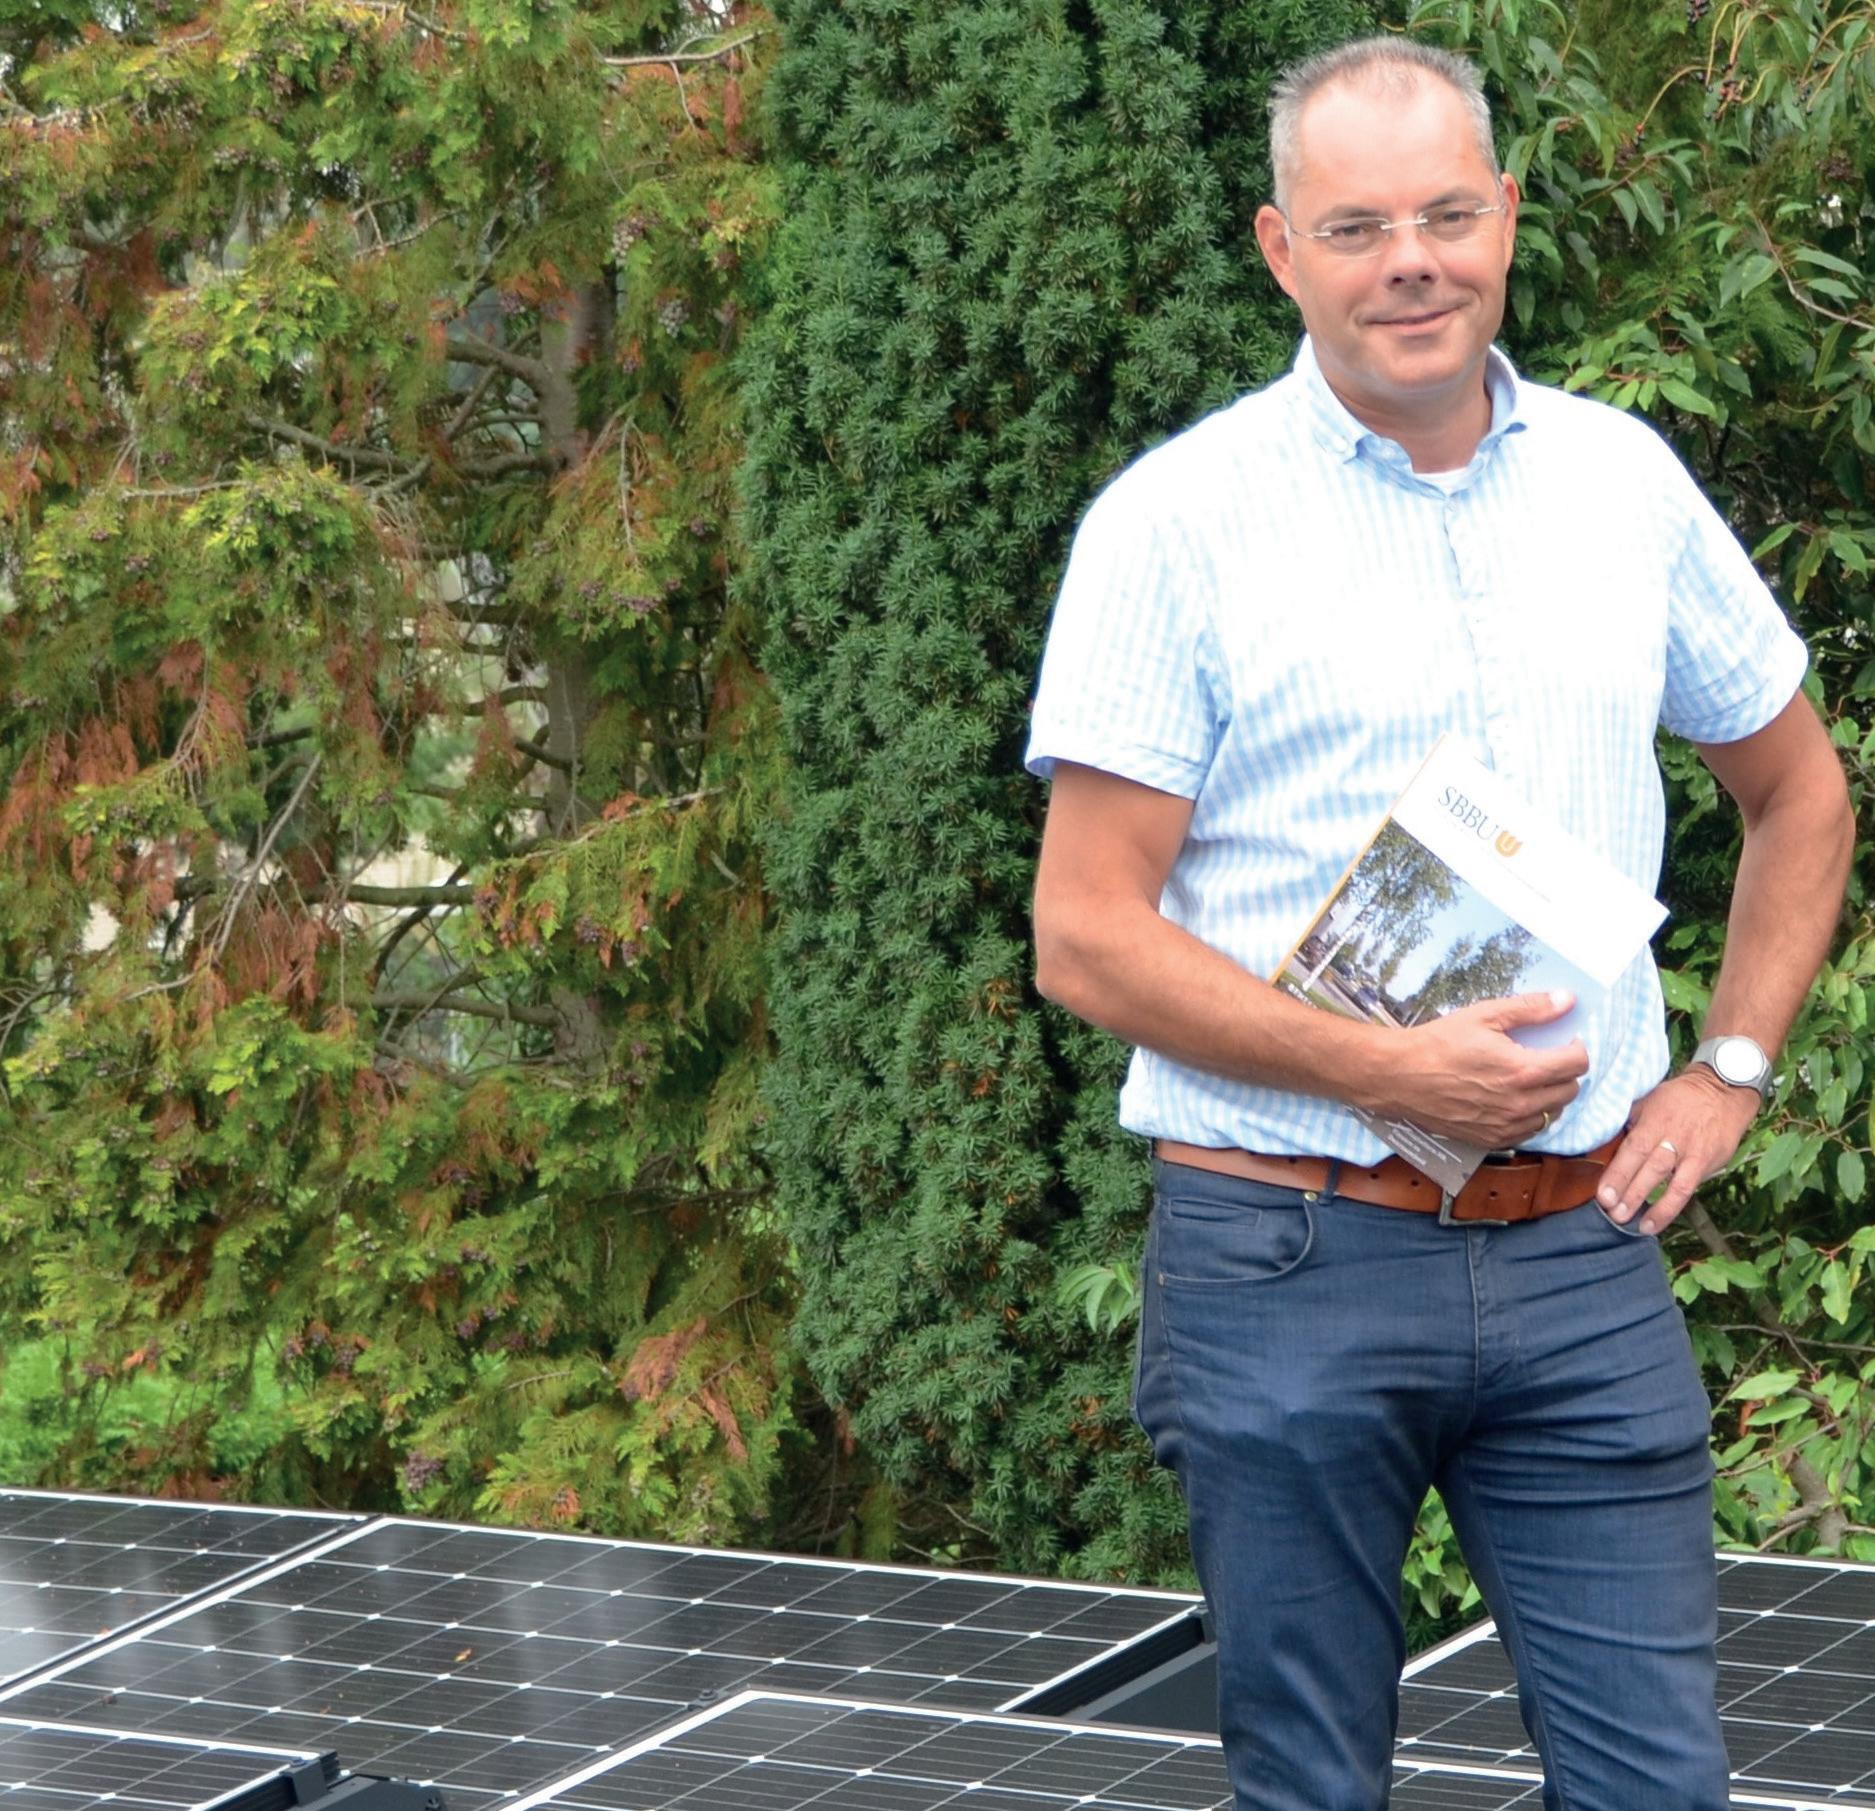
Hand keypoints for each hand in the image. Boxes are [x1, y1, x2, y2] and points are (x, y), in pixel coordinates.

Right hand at [1374, 990, 1589, 1148]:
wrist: (1399, 1076)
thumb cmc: (1439, 1042)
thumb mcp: (1484, 1016)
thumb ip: (1531, 1008)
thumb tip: (1568, 1000)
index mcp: (1523, 1070)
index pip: (1577, 1064)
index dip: (1575, 1048)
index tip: (1562, 1041)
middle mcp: (1520, 1104)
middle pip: (1570, 1090)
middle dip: (1564, 1071)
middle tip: (1543, 1057)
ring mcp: (1507, 1126)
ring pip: (1553, 1114)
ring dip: (1550, 1095)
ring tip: (1527, 1079)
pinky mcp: (1493, 1140)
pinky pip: (1530, 1131)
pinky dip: (1530, 1115)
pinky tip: (1511, 1099)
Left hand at [1599, 1066, 1761, 1234]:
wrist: (1723, 1092)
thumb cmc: (1678, 1097)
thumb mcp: (1649, 1101)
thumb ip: (1630, 1123)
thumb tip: (1605, 1144)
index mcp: (1654, 1121)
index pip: (1632, 1150)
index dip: (1617, 1173)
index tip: (1602, 1195)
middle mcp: (1672, 1138)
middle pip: (1649, 1167)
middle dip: (1629, 1192)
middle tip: (1611, 1212)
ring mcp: (1692, 1152)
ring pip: (1670, 1182)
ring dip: (1650, 1205)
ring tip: (1631, 1223)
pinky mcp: (1707, 1163)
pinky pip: (1688, 1188)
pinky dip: (1670, 1207)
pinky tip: (1655, 1223)